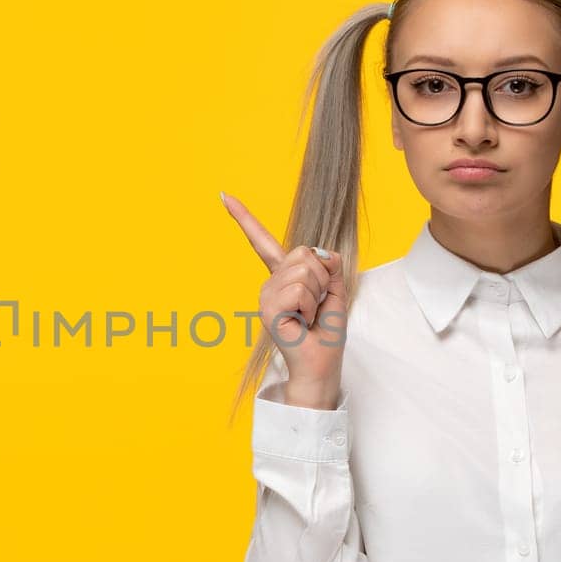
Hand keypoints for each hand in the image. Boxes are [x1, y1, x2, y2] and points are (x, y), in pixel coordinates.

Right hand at [220, 191, 347, 400]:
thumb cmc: (325, 333)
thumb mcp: (335, 290)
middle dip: (324, 278)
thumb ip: (330, 265)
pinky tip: (302, 321)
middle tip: (318, 305)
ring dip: (319, 293)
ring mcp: (266, 296)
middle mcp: (269, 283)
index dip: (244, 217)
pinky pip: (299, 289)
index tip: (224, 195)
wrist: (320, 366)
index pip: (262, 241)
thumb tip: (318, 253)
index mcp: (282, 276)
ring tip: (310, 315)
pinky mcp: (267, 309)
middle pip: (304, 253)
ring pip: (304, 270)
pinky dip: (311, 305)